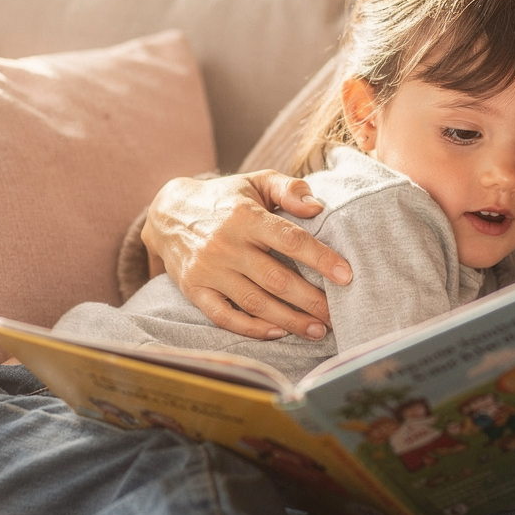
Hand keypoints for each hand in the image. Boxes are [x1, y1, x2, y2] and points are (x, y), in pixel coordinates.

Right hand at [141, 171, 353, 341]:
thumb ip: (289, 189)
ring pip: (255, 303)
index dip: (320, 258)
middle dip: (312, 301)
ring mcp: (208, 270)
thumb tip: (317, 206)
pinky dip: (252, 328)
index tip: (346, 275)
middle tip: (339, 315)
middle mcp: (225, 244)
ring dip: (290, 321)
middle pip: (277, 279)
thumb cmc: (226, 198)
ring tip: (318, 330)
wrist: (168, 213)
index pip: (289, 239)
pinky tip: (278, 333)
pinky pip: (224, 316)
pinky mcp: (194, 289)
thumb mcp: (256, 182)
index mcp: (245, 215)